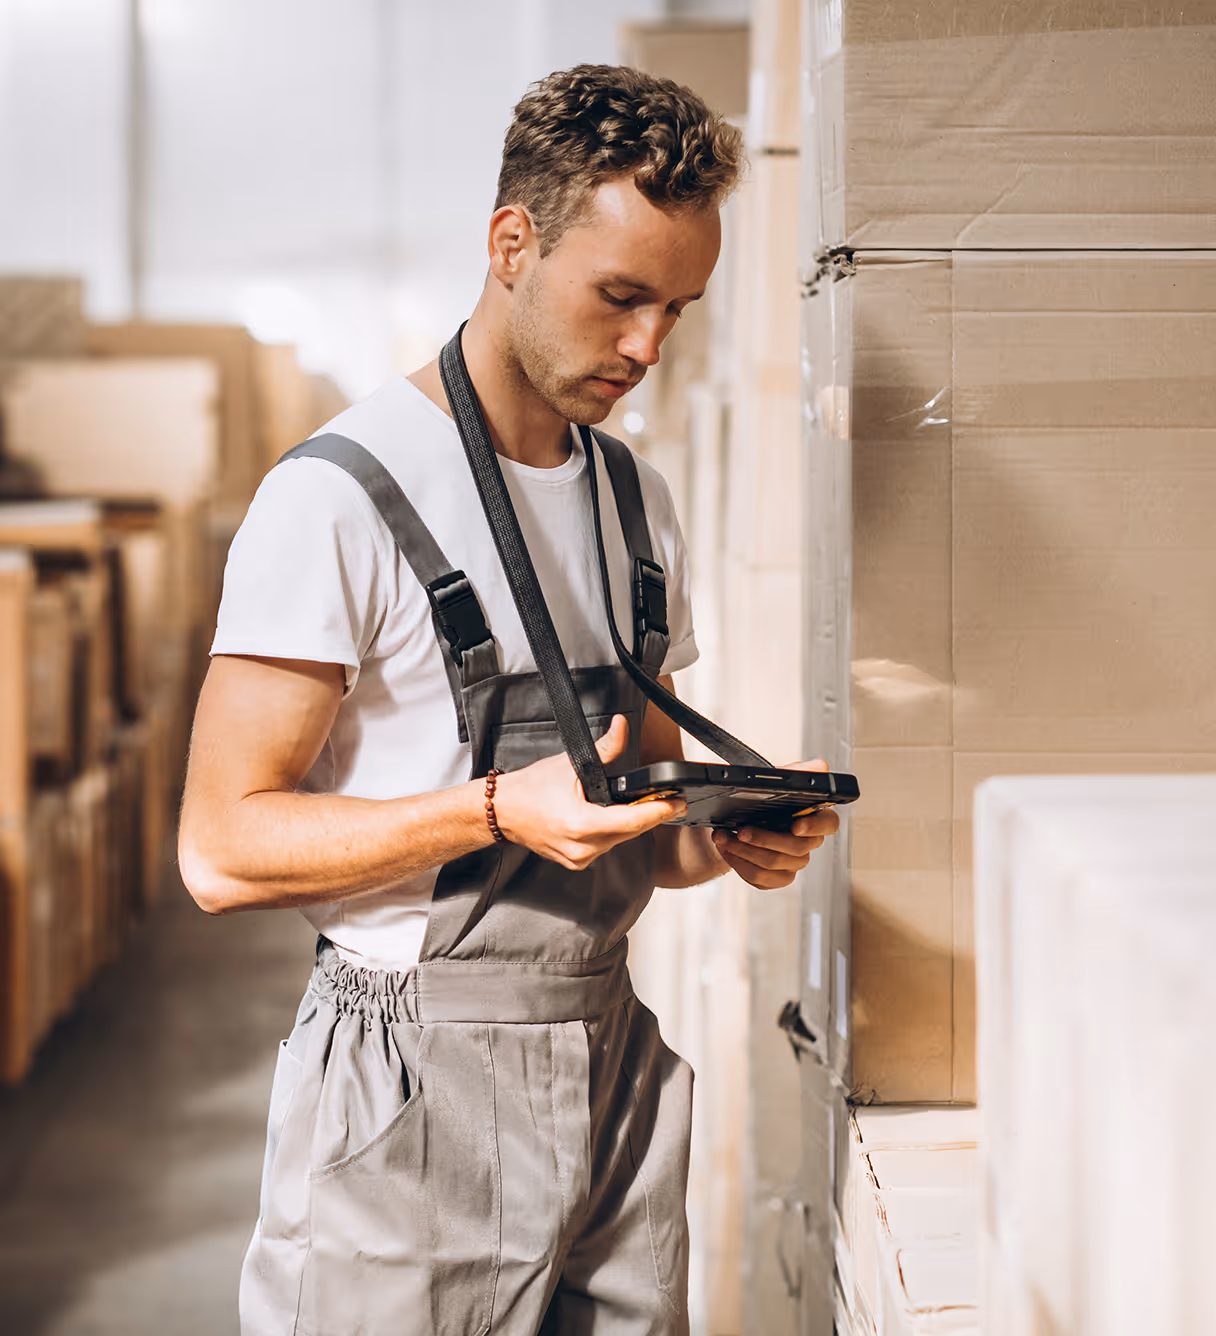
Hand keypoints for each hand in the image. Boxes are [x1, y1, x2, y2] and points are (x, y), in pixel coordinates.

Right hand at [492, 715, 686, 870]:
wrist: (502, 812)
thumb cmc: (530, 789)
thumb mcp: (570, 764)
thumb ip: (605, 749)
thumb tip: (622, 727)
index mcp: (581, 825)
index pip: (633, 821)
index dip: (660, 811)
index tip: (678, 802)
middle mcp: (582, 847)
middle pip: (630, 831)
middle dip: (648, 814)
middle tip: (668, 799)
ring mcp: (579, 858)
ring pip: (619, 840)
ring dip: (629, 823)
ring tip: (636, 805)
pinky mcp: (575, 862)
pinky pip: (604, 846)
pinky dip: (611, 832)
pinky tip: (609, 817)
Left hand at [710, 758, 840, 889]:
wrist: (726, 825)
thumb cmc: (754, 802)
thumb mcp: (769, 781)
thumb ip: (795, 773)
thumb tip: (820, 766)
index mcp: (811, 816)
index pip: (829, 824)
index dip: (815, 826)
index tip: (795, 825)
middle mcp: (806, 841)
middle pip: (797, 848)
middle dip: (764, 838)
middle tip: (740, 829)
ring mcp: (793, 862)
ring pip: (775, 864)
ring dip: (743, 851)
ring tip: (723, 837)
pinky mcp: (777, 877)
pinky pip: (762, 879)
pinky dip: (739, 864)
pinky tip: (728, 850)